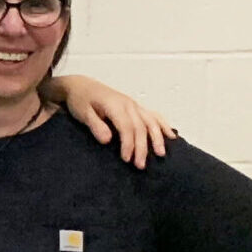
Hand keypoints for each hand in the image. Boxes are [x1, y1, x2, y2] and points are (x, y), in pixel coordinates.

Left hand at [55, 75, 174, 169]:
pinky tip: (171, 136)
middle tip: (140, 165)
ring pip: (151, 121)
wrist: (81, 86)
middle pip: (140, 127)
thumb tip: (107, 140)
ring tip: (160, 154)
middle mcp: (128, 104)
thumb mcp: (82, 113)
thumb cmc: (80, 100)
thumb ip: (95, 125)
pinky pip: (153, 115)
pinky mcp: (135, 107)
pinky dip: (163, 125)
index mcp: (115, 105)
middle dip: (142, 147)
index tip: (126, 159)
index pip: (126, 127)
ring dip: (157, 138)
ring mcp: (134, 105)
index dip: (128, 144)